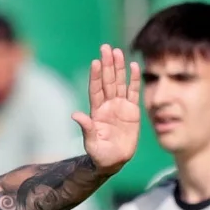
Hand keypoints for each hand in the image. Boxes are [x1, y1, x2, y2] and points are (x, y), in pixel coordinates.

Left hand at [72, 44, 141, 172]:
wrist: (114, 161)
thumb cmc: (100, 154)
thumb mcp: (91, 143)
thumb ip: (86, 128)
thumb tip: (75, 115)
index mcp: (96, 111)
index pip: (96, 90)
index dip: (96, 76)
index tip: (96, 62)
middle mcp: (107, 105)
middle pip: (107, 81)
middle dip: (107, 65)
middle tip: (106, 48)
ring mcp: (120, 106)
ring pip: (119, 83)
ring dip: (119, 67)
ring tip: (118, 51)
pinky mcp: (132, 111)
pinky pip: (134, 92)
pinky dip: (134, 79)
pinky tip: (134, 66)